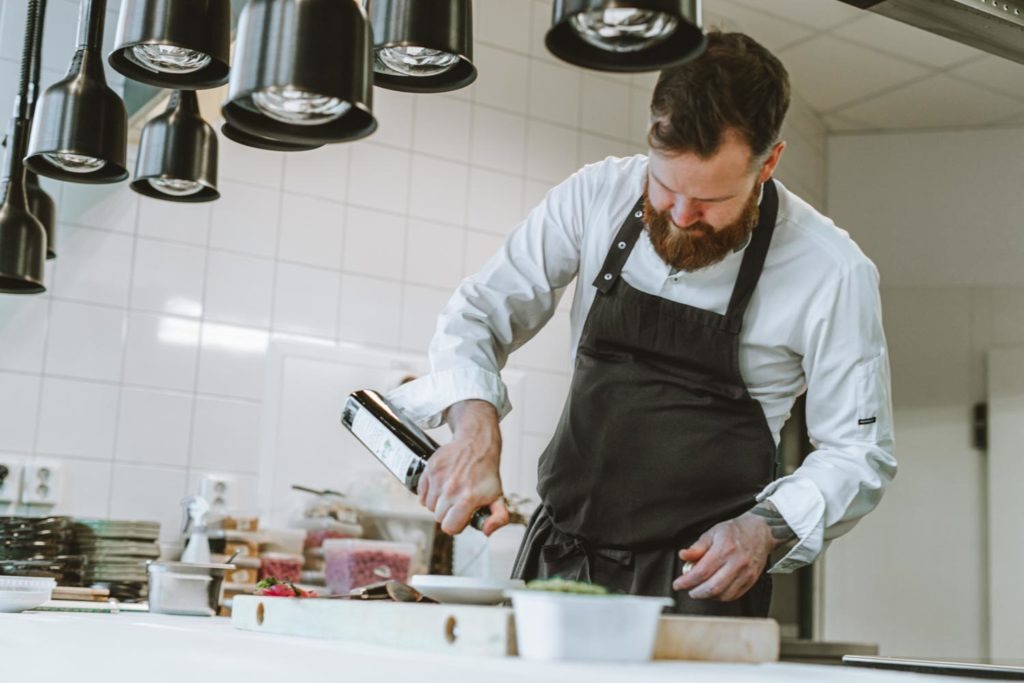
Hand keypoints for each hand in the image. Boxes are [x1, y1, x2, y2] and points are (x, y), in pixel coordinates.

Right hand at [418, 400, 509, 536]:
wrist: (476, 443)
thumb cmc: (486, 472)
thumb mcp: (498, 496)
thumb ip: (499, 518)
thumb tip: (487, 532)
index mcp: (467, 499)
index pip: (449, 527)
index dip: (456, 525)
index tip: (462, 516)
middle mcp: (451, 490)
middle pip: (438, 518)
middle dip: (448, 513)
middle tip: (458, 502)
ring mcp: (438, 479)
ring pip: (429, 506)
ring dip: (438, 503)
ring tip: (451, 492)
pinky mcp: (429, 470)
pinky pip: (421, 493)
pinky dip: (428, 493)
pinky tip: (441, 486)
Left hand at [671, 510, 776, 601]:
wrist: (760, 531)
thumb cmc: (734, 531)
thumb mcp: (712, 533)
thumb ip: (697, 547)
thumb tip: (683, 556)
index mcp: (724, 549)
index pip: (701, 572)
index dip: (686, 581)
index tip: (678, 584)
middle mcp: (737, 563)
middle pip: (713, 587)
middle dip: (696, 592)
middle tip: (688, 590)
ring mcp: (746, 573)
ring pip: (724, 595)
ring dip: (708, 596)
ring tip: (700, 589)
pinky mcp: (751, 580)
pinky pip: (734, 595)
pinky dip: (721, 597)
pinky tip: (714, 591)